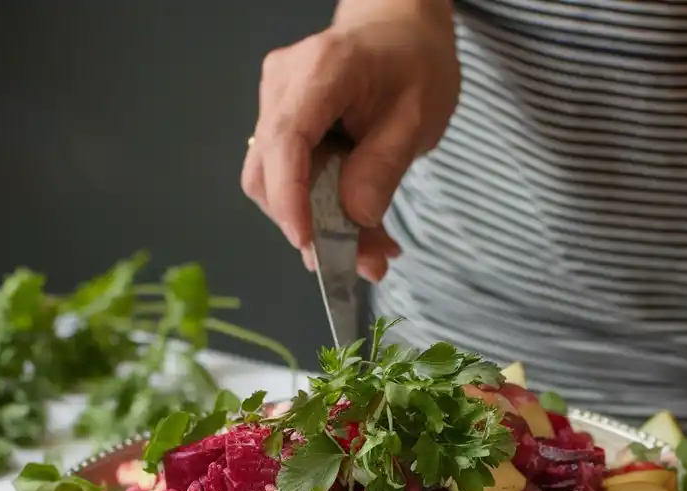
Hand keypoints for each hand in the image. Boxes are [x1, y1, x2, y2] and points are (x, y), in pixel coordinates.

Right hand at [241, 4, 459, 281]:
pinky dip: (321, 211)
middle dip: (307, 225)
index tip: (308, 243)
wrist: (401, 33)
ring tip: (372, 249)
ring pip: (273, 184)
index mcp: (322, 70)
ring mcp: (275, 105)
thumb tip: (356, 218)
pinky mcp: (280, 127)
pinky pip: (288, 179)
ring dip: (317, 226)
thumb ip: (384, 167)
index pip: (285, 140)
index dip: (290, 198)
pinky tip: (362, 229)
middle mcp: (284, 86)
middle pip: (267, 171)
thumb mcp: (418, 115)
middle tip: (362, 262)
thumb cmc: (414, 63)